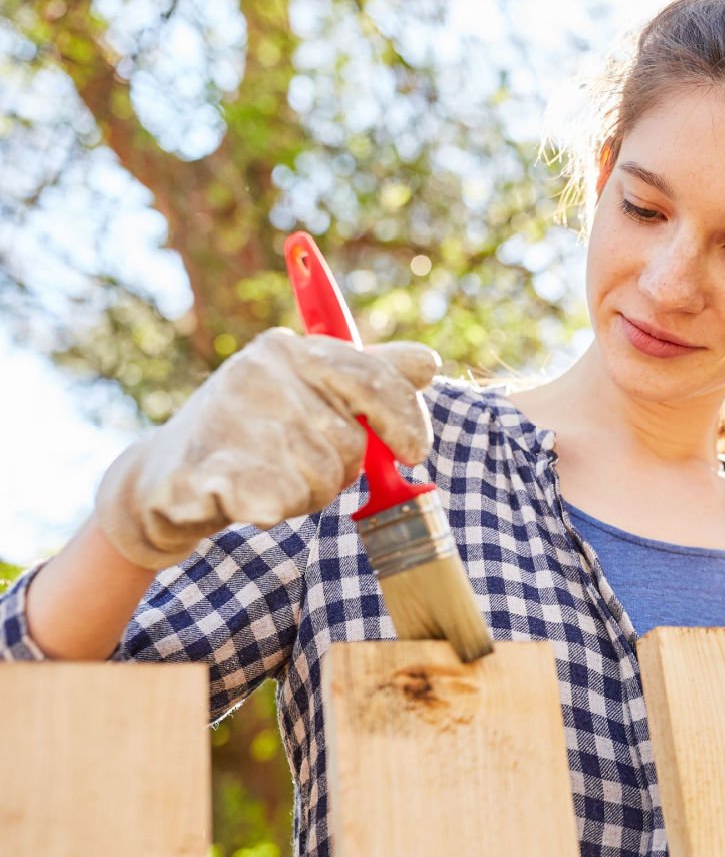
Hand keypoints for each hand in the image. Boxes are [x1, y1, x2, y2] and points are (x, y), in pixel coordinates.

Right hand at [95, 328, 438, 568]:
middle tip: (301, 464)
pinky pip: (280, 501)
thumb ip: (370, 374)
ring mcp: (230, 415)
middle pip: (352, 442)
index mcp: (290, 348)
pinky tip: (248, 499)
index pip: (374, 379)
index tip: (415, 451)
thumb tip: (428, 362)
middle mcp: (260, 372)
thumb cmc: (252, 433)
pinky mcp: (205, 466)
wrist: (163, 478)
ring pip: (322, 479)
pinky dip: (271, 507)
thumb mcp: (310, 391)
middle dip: (339, 468)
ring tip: (267, 477)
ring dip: (306, 493)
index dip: (406, 419)